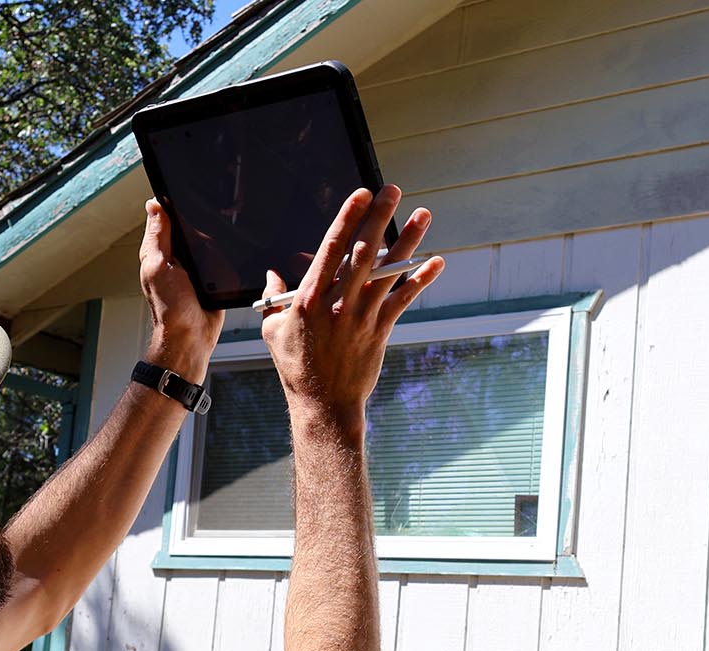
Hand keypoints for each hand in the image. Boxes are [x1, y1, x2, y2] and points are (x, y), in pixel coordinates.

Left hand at [138, 198, 223, 380]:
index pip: (164, 218)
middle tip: (197, 257)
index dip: (172, 207)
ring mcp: (194, 267)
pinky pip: (222, 260)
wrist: (192, 337)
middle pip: (192, 228)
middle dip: (199, 235)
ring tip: (206, 273)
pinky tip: (217, 274)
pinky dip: (223, 264)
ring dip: (213, 252)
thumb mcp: (159, 267)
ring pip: (210, 243)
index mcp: (158, 250)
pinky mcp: (212, 276)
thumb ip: (158, 236)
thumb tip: (154, 205)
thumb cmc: (171, 308)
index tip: (185, 203)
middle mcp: (175, 256)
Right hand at [259, 185, 442, 425]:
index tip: (360, 194)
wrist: (324, 403)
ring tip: (424, 214)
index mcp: (309, 299)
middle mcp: (338, 303)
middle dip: (379, 216)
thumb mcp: (274, 331)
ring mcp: (362, 316)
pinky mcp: (380, 330)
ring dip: (409, 241)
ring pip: (389, 271)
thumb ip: (274, 300)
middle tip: (393, 189)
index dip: (347, 219)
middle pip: (363, 251)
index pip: (331, 249)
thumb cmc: (296, 367)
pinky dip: (421, 280)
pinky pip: (404, 299)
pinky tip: (436, 261)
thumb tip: (272, 275)